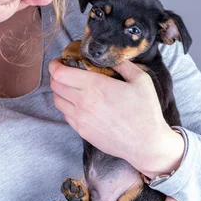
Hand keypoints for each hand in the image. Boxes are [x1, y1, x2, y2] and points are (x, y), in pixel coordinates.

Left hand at [48, 58, 184, 177]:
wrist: (145, 143)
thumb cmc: (146, 111)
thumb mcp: (141, 80)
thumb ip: (123, 64)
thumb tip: (111, 57)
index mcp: (96, 86)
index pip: (60, 74)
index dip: (55, 65)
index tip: (59, 61)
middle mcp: (83, 102)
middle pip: (55, 85)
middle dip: (56, 76)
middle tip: (64, 72)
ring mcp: (80, 118)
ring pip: (57, 100)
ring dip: (59, 91)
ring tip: (69, 87)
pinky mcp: (82, 131)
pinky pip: (65, 114)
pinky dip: (67, 106)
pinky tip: (78, 103)